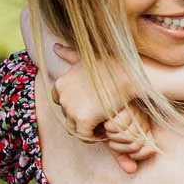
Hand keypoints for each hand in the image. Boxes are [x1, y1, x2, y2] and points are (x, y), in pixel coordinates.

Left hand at [52, 43, 157, 171]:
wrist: (129, 75)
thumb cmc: (111, 65)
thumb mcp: (85, 58)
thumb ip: (68, 54)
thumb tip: (55, 47)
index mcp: (60, 83)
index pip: (59, 100)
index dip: (73, 104)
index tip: (87, 105)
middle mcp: (62, 96)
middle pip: (67, 115)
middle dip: (80, 116)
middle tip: (98, 116)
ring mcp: (71, 108)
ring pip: (73, 128)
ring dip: (86, 129)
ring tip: (101, 124)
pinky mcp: (83, 119)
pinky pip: (84, 135)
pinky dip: (93, 136)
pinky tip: (105, 130)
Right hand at [97, 102, 158, 170]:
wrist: (93, 110)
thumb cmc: (104, 128)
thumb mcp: (115, 144)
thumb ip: (123, 157)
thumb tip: (132, 171)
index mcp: (145, 130)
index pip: (149, 150)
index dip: (135, 155)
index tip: (122, 151)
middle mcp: (143, 120)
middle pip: (137, 144)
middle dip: (120, 146)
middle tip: (111, 139)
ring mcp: (135, 111)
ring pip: (128, 135)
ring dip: (113, 136)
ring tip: (107, 130)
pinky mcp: (124, 104)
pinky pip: (118, 123)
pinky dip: (109, 126)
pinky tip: (104, 122)